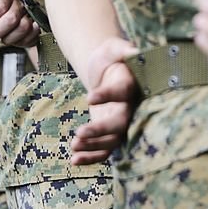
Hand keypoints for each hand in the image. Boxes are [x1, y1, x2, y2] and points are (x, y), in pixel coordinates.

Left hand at [0, 0, 39, 46]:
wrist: (7, 4)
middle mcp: (20, 3)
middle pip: (11, 19)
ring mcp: (30, 14)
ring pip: (24, 28)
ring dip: (9, 39)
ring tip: (1, 39)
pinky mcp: (36, 27)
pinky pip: (33, 36)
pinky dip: (22, 42)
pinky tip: (12, 41)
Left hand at [71, 37, 139, 164]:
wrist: (107, 72)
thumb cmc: (110, 58)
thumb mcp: (114, 48)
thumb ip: (122, 49)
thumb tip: (134, 50)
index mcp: (131, 86)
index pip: (123, 92)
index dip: (108, 96)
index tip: (89, 97)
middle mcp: (129, 108)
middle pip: (119, 124)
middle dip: (100, 131)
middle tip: (79, 133)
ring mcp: (120, 124)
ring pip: (111, 141)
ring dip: (92, 147)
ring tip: (73, 146)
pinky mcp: (109, 134)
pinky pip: (104, 151)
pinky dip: (90, 158)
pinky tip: (74, 160)